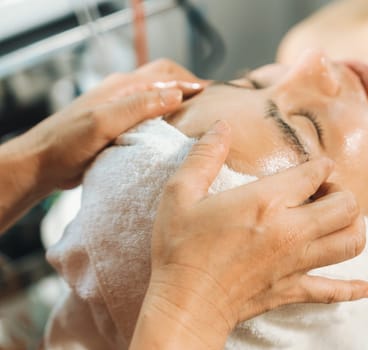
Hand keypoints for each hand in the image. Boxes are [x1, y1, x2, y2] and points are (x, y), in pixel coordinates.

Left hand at [15, 59, 203, 191]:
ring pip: (157, 98)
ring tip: (199, 116)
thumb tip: (176, 93)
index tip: (215, 95)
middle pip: (164, 80)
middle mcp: (124, 94)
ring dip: (178, 102)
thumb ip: (140, 106)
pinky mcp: (119, 126)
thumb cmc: (67, 143)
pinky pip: (149, 117)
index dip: (191, 81)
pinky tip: (175, 134)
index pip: (166, 74)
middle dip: (188, 86)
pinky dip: (166, 119)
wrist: (42, 164)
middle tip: (211, 103)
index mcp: (123, 87)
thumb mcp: (104, 121)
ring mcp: (121, 109)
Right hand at [132, 121, 367, 348]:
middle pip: (347, 206)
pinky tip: (367, 288)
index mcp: (266, 201)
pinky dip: (353, 289)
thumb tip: (222, 125)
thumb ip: (205, 155)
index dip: (321, 166)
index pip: (317, 173)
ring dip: (354, 228)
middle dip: (343, 193)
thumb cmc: (179, 247)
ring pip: (351, 243)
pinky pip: (334, 291)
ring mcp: (295, 262)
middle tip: (324, 194)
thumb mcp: (180, 193)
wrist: (185, 303)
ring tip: (337, 222)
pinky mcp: (292, 289)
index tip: (314, 168)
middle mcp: (291, 230)